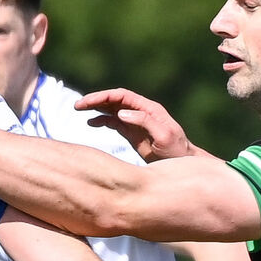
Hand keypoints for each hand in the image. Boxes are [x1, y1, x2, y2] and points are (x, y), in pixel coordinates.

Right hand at [76, 88, 191, 161]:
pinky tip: (91, 122)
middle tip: (77, 106)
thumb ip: (144, 122)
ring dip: (96, 108)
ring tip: (79, 110)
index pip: (122, 96)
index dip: (104, 97)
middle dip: (96, 100)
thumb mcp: (164, 136)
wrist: (183, 164)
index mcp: (149, 109)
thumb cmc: (176, 151)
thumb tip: (121, 112)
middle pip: (114, 100)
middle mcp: (141, 112)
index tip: (88, 102)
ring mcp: (136, 122)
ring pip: (112, 109)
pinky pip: (114, 122)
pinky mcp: (132, 133)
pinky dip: (102, 120)